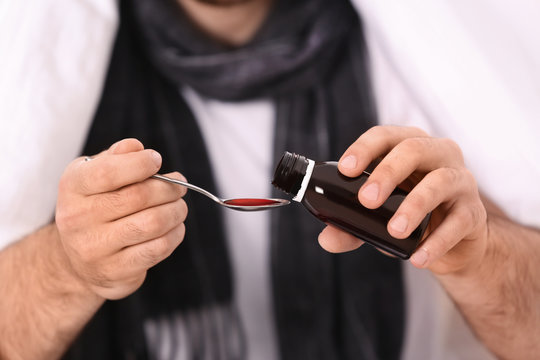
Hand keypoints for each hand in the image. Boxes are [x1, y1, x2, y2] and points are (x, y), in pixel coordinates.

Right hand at [55, 139, 187, 298]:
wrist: (77, 261)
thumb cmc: (96, 207)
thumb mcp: (95, 176)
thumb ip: (116, 158)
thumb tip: (136, 147)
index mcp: (73, 187)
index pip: (108, 172)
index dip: (140, 163)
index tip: (156, 160)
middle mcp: (78, 218)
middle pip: (139, 197)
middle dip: (169, 188)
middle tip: (180, 185)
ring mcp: (95, 248)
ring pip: (153, 223)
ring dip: (176, 211)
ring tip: (179, 206)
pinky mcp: (116, 271)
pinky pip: (158, 248)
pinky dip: (175, 234)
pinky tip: (175, 227)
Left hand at [318, 126, 488, 274]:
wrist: (454, 243)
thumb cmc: (412, 216)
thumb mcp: (377, 219)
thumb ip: (351, 226)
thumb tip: (326, 238)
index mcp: (409, 146)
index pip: (386, 136)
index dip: (364, 148)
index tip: (345, 169)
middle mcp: (437, 155)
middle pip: (413, 149)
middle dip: (387, 172)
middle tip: (367, 199)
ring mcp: (460, 181)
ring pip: (440, 181)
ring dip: (414, 206)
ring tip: (395, 231)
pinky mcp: (473, 212)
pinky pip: (459, 222)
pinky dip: (437, 241)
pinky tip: (418, 257)